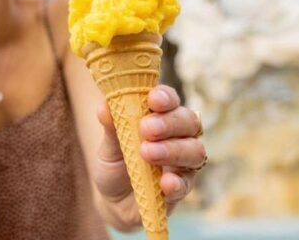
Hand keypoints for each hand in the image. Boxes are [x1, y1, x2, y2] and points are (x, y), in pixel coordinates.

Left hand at [93, 85, 205, 228]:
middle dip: (169, 123)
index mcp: (160, 118)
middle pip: (188, 122)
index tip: (153, 100)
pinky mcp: (182, 188)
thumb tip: (104, 105)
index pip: (170, 100)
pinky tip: (166, 182)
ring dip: (173, 150)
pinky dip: (177, 181)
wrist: (113, 201)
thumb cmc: (116, 164)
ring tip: (147, 153)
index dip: (165, 97)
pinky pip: (187, 183)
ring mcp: (183, 162)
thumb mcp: (108, 146)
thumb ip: (111, 126)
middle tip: (146, 129)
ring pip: (194, 150)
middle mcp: (178, 136)